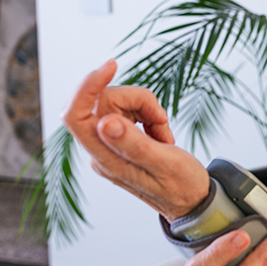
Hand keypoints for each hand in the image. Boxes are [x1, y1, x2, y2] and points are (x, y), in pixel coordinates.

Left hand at [62, 60, 209, 220]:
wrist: (191, 199)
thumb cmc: (181, 185)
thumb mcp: (164, 162)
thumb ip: (134, 144)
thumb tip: (104, 123)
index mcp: (104, 158)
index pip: (75, 115)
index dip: (88, 85)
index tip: (112, 66)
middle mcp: (100, 150)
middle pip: (103, 101)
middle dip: (136, 101)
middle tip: (161, 118)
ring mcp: (109, 144)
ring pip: (117, 103)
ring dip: (146, 109)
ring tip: (164, 133)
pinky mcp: (119, 139)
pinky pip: (127, 111)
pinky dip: (147, 115)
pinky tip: (160, 134)